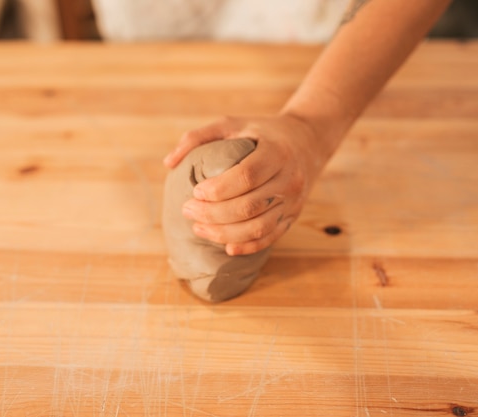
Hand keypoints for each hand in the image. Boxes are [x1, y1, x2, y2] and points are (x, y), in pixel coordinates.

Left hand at [163, 114, 330, 255]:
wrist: (308, 142)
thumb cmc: (262, 132)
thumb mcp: (232, 124)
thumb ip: (198, 137)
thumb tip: (169, 163)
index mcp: (276, 152)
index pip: (246, 176)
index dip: (218, 189)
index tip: (195, 192)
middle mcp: (289, 178)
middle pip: (249, 206)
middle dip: (213, 214)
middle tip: (188, 211)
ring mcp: (293, 200)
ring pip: (259, 227)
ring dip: (225, 233)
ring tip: (199, 228)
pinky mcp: (293, 215)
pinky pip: (270, 237)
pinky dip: (248, 246)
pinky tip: (226, 246)